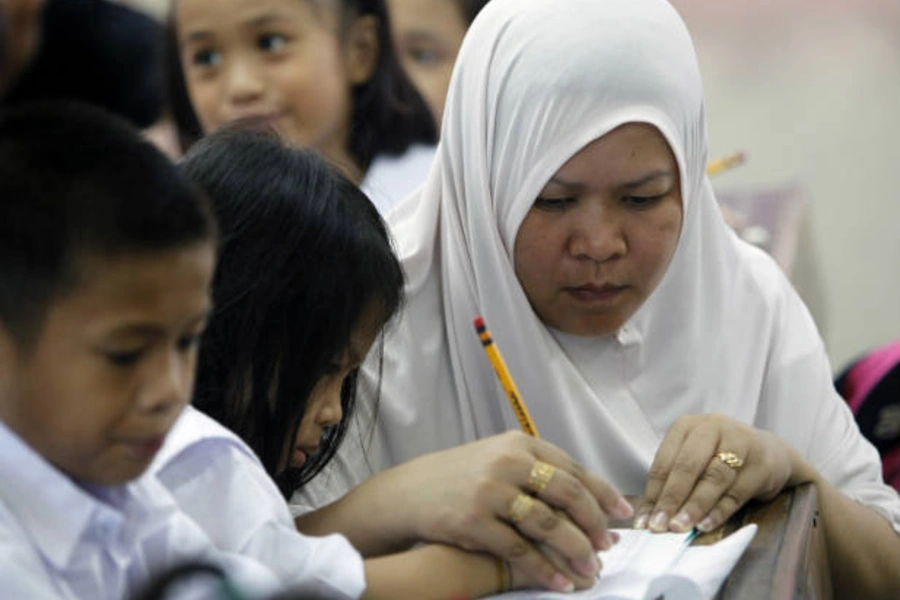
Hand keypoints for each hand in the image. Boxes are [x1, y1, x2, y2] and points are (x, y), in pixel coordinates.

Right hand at [387, 431, 632, 591]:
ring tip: (591, 569)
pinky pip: (519, 550)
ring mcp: (490, 491)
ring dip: (575, 550)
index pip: (572, 468)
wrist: (410, 492)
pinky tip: (559, 582)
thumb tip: (587, 499)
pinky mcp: (474, 521)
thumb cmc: (462, 477)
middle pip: (566, 493)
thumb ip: (537, 470)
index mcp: (519, 444)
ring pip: (547, 523)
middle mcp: (507, 462)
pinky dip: (544, 569)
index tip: (622, 514)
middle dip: (593, 523)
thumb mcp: (498, 458)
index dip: (601, 493)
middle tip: (609, 545)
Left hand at [635, 414, 808, 533]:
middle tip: (660, 526)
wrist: (771, 453)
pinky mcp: (761, 463)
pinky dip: (719, 511)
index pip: (664, 463)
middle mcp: (711, 428)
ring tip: (680, 526)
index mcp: (686, 426)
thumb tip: (651, 517)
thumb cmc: (722, 458)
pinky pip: (736, 491)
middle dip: (671, 499)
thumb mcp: (695, 460)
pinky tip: (706, 525)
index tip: (644, 521)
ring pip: (712, 478)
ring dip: (694, 506)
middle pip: (687, 467)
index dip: (653, 494)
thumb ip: (674, 483)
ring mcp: (739, 442)